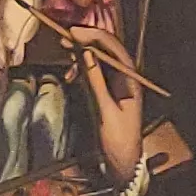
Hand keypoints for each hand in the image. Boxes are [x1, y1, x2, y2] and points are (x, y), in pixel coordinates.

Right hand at [68, 23, 143, 179]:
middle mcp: (125, 78)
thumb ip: (96, 82)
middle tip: (64, 38)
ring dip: (81, 53)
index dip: (94, 37)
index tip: (74, 32)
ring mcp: (115, 84)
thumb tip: (87, 54)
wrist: (123, 162)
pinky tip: (70, 73)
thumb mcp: (106, 111)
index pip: (114, 48)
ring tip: (64, 49)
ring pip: (98, 59)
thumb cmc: (119, 140)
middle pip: (107, 50)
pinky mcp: (106, 91)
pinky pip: (93, 73)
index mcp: (131, 80)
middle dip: (86, 41)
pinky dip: (80, 69)